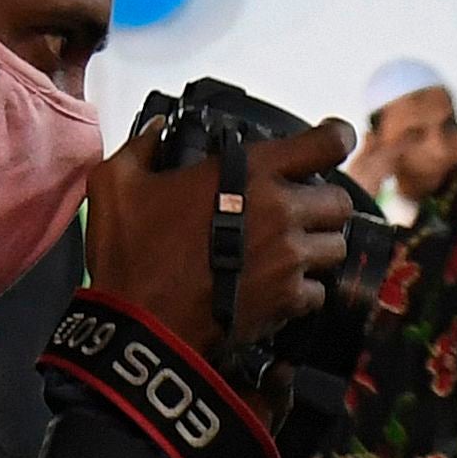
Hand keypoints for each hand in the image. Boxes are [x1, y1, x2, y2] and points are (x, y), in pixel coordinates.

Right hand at [88, 116, 358, 361]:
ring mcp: (289, 259)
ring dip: (318, 248)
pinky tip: (279, 288)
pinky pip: (319, 292)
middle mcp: (280, 212)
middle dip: (323, 205)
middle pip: (339, 201)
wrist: (144, 328)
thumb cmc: (132, 256)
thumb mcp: (117, 184)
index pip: (324, 144)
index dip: (336, 137)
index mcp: (250, 173)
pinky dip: (305, 291)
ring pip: (335, 247)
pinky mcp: (288, 300)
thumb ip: (142, 146)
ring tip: (291, 251)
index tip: (334, 140)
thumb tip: (157, 129)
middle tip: (301, 210)